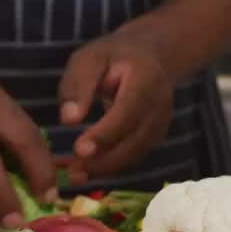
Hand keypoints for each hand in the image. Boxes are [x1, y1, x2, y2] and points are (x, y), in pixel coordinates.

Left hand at [58, 32, 174, 183]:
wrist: (151, 57)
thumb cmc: (114, 56)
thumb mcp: (90, 58)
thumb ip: (78, 85)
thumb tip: (68, 120)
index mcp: (146, 81)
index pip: (127, 112)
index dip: (105, 134)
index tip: (78, 150)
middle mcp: (160, 106)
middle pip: (134, 140)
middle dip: (103, 160)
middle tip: (72, 172)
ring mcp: (161, 124)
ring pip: (135, 153)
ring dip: (106, 168)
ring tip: (75, 175)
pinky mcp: (155, 136)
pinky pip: (135, 155)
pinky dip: (112, 166)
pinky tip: (88, 169)